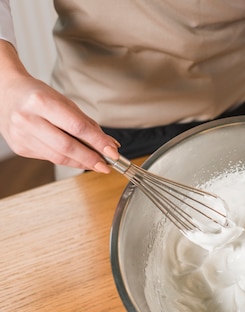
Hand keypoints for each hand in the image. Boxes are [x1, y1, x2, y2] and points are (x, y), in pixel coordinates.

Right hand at [0, 41, 118, 172]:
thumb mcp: (65, 102)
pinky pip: (49, 158)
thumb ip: (87, 123)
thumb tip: (109, 144)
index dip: (97, 142)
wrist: (7, 92)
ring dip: (81, 162)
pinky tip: (76, 158)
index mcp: (40, 101)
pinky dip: (66, 160)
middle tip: (106, 165)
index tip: (112, 152)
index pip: (76, 127)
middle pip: (66, 146)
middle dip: (90, 158)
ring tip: (96, 163)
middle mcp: (27, 119)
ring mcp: (21, 135)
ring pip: (57, 156)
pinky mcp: (19, 147)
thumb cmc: (39, 95)